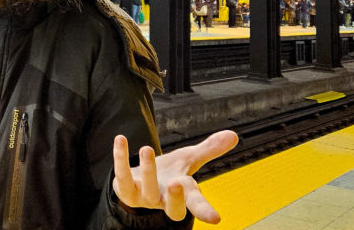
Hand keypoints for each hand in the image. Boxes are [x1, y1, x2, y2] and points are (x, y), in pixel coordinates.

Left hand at [112, 130, 237, 222]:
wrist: (138, 180)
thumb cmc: (167, 173)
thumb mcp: (188, 160)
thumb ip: (209, 150)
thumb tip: (233, 135)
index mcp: (182, 193)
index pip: (196, 205)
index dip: (204, 211)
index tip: (216, 218)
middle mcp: (163, 199)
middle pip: (172, 208)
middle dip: (175, 198)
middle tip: (176, 184)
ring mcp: (143, 197)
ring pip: (146, 191)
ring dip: (147, 170)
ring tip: (147, 148)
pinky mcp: (125, 189)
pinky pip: (122, 176)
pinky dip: (120, 157)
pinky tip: (121, 139)